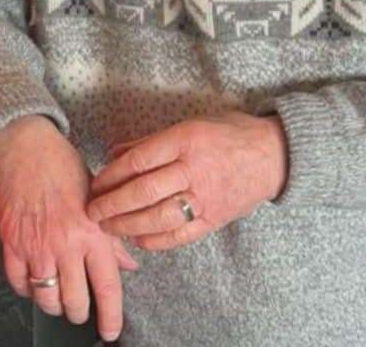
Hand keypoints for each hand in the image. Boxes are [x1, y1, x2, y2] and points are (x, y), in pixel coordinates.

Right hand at [0, 115, 138, 342]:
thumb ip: (111, 234)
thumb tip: (126, 264)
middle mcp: (64, 244)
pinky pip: (19, 283)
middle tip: (81, 310)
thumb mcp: (97, 196)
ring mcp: (35, 246)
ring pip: (46, 298)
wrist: (24, 147)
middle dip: (80, 313)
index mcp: (91, 232)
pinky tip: (34, 282)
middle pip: (75, 301)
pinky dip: (27, 289)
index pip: (107, 287)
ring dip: (54, 304)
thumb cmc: (61, 165)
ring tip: (58, 297)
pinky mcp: (10, 243)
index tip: (111, 330)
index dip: (111, 316)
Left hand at [87, 112, 287, 250]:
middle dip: (112, 204)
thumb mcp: (190, 124)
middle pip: (144, 192)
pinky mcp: (215, 218)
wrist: (274, 155)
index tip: (95, 183)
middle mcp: (194, 169)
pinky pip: (180, 235)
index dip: (112, 175)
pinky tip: (137, 239)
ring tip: (107, 228)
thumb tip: (114, 152)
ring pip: (159, 217)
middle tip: (91, 211)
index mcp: (185, 140)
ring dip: (128, 225)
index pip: (139, 160)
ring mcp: (206, 197)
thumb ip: (152, 141)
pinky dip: (156, 240)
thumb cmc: (228, 133)